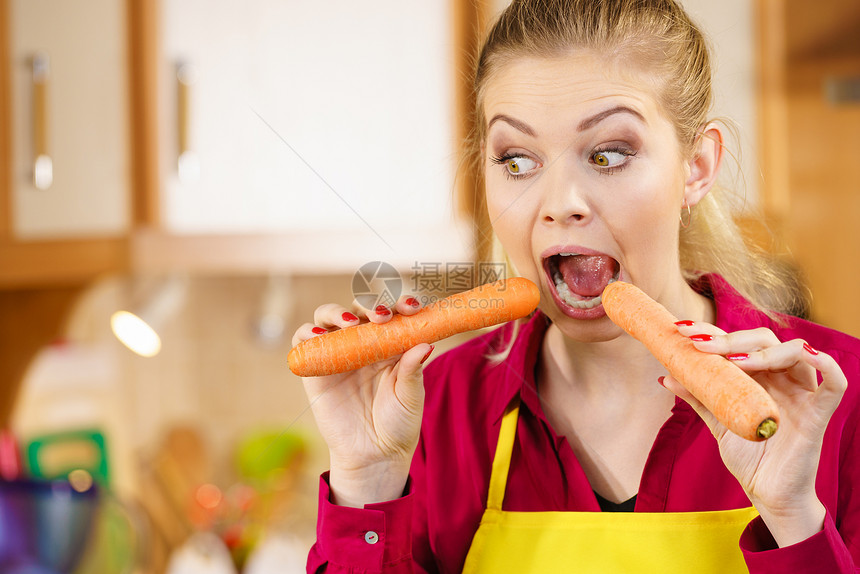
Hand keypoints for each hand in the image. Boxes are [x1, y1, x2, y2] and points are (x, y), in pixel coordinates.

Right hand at [292, 294, 431, 506]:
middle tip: (381, 317)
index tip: (411, 309)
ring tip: (350, 323)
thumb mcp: (411, 397)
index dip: (401, 304)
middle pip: (361, 308)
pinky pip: (303, 341)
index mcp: (391, 344)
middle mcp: (364, 343)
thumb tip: (425, 344)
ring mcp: (338, 352)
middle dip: (371, 305)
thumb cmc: (398, 425)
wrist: (373, 456)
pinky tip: (318, 335)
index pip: (394, 313)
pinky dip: (306, 332)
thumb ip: (413, 370)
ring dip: (337, 312)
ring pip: (329, 316)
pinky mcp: (314, 367)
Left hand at [664, 322, 846, 546]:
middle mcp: (782, 379)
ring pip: (794, 352)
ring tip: (733, 361)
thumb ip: (699, 397)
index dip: (714, 333)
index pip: (740, 343)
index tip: (682, 331)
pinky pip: (835, 384)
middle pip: (765, 340)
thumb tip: (666, 376)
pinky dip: (827, 365)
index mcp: (759, 377)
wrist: (766, 493)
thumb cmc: (748, 456)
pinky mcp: (818, 416)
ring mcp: (801, 395)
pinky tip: (807, 353)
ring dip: (762, 351)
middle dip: (730, 338)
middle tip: (698, 344)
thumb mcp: (717, 422)